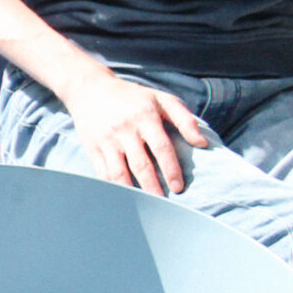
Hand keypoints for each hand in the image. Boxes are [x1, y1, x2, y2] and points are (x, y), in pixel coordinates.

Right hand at [59, 69, 208, 195]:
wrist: (90, 89)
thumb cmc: (132, 96)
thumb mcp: (161, 99)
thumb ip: (185, 119)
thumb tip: (202, 143)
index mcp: (145, 117)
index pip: (162, 148)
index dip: (171, 170)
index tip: (179, 187)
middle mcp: (125, 130)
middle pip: (141, 165)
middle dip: (153, 187)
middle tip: (164, 202)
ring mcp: (106, 140)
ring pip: (119, 173)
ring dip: (133, 191)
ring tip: (144, 204)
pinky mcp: (92, 148)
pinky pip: (103, 173)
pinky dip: (113, 187)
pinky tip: (123, 196)